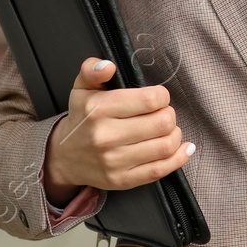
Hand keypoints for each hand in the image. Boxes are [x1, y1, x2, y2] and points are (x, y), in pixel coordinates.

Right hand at [42, 57, 194, 203]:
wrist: (64, 157)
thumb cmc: (82, 119)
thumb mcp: (82, 88)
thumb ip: (93, 69)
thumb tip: (108, 66)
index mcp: (98, 109)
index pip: (150, 100)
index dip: (162, 96)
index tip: (157, 97)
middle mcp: (106, 136)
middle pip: (163, 122)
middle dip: (169, 114)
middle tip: (162, 113)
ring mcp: (114, 161)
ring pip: (165, 146)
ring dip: (174, 134)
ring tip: (167, 129)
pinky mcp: (122, 180)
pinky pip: (160, 170)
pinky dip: (178, 158)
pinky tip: (182, 149)